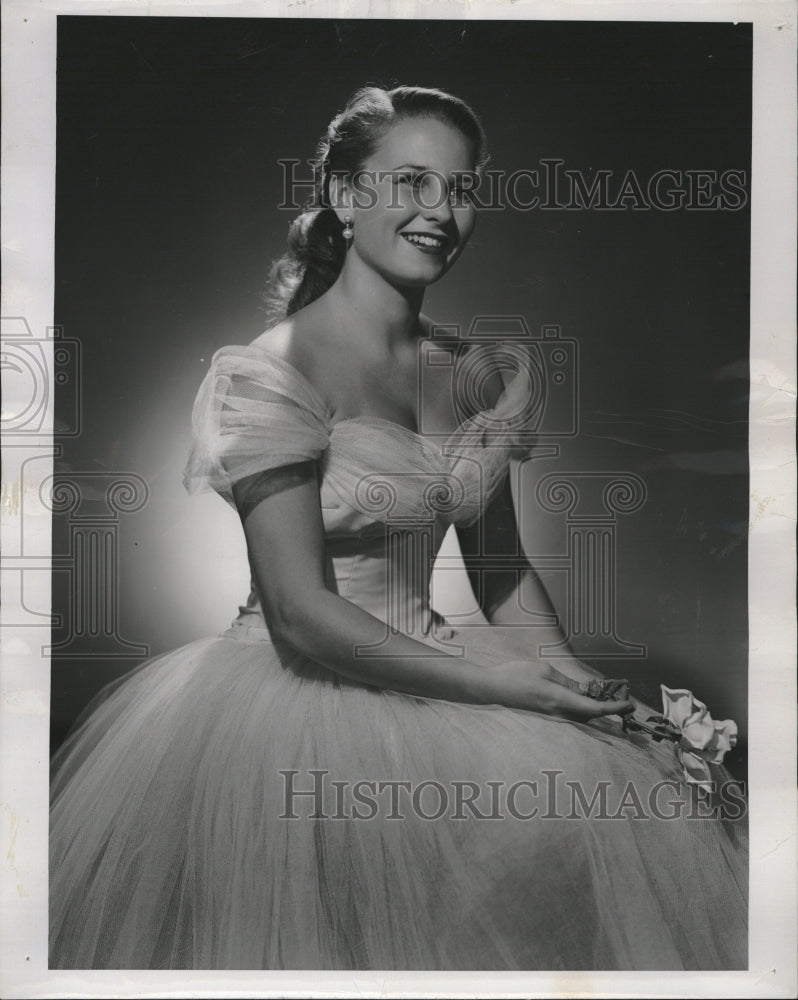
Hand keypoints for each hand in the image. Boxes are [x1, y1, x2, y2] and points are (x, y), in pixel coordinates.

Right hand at [493, 660, 635, 720]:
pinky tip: (584, 696)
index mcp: (560, 699)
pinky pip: (570, 713)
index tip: (629, 705)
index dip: (615, 708)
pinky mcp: (545, 713)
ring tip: (607, 695)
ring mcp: (551, 715)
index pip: (595, 708)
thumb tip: (584, 690)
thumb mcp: (545, 670)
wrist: (491, 688)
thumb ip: (567, 682)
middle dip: (609, 709)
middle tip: (622, 697)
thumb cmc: (515, 675)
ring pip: (581, 715)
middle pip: (591, 715)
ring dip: (596, 708)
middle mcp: (558, 712)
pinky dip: (583, 707)